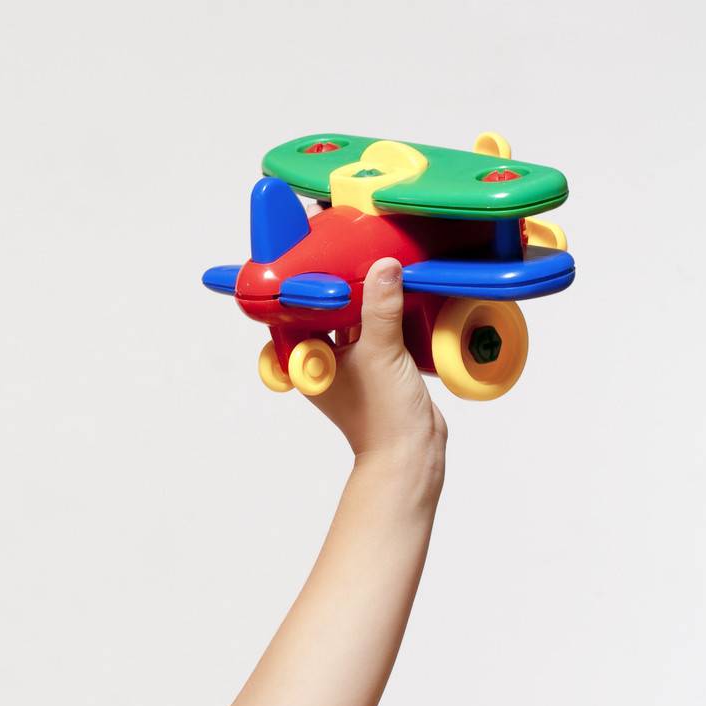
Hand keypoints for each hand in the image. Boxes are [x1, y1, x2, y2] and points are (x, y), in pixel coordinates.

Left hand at [305, 257, 447, 469]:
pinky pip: (377, 332)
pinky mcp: (378, 367)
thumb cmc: (381, 416)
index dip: (300, 291)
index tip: (311, 262)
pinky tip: (396, 292)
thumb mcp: (380, 352)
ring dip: (364, 300)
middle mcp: (327, 363)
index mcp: (311, 363)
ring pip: (353, 322)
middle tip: (350, 254)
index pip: (294, 319)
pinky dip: (384, 315)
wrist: (411, 451)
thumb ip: (380, 308)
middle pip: (326, 315)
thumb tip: (383, 267)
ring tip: (375, 265)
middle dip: (338, 289)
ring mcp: (353, 366)